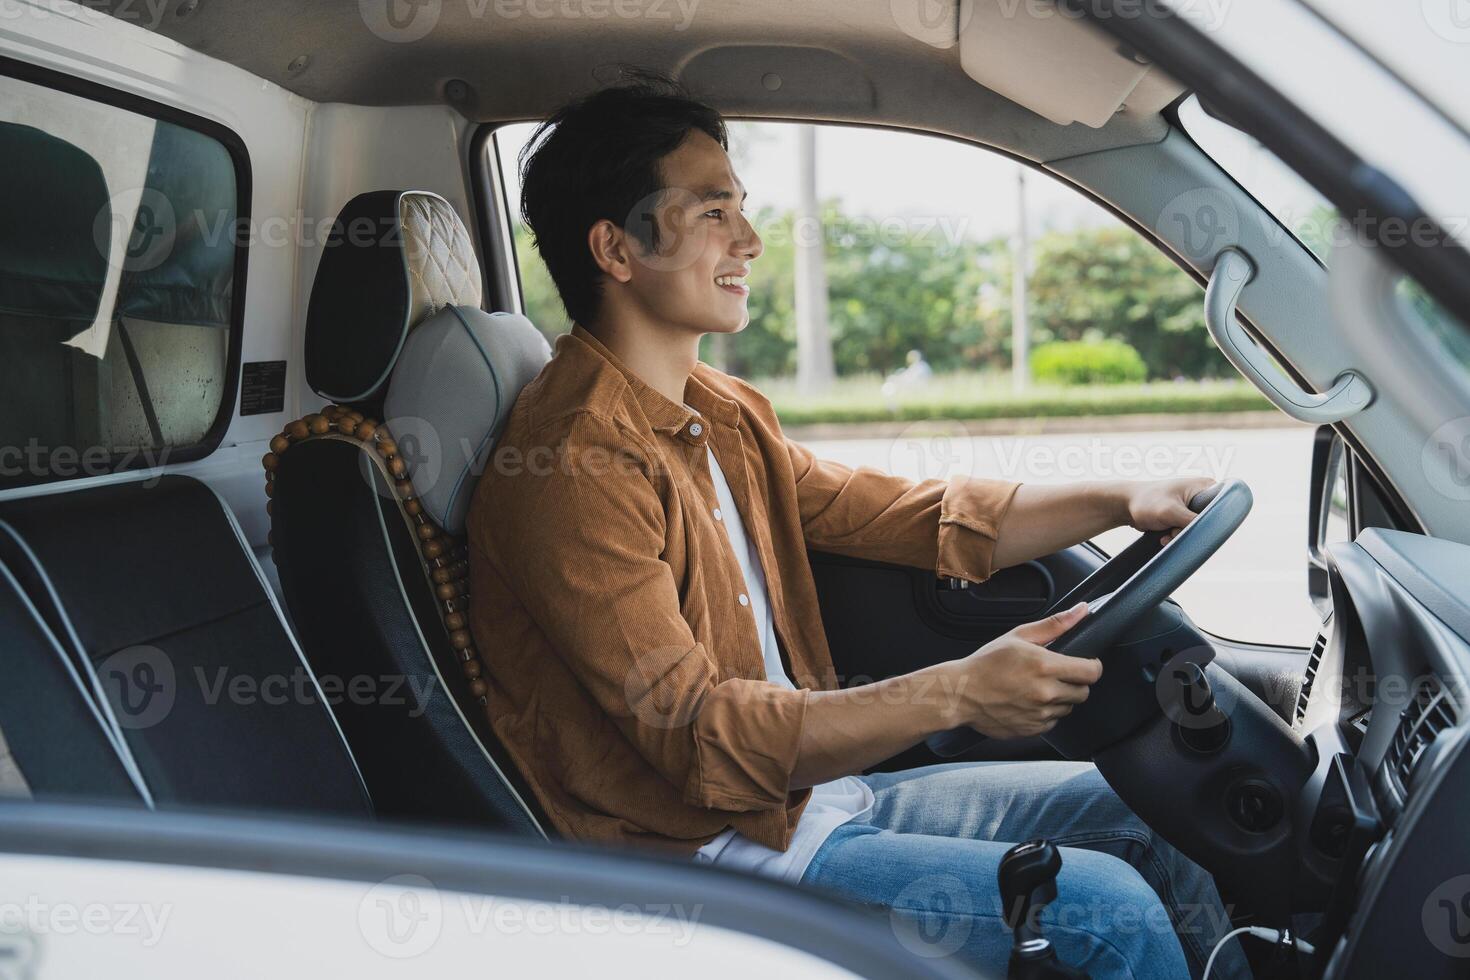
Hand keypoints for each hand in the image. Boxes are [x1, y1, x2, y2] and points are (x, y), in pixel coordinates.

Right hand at [945, 602, 1101, 738]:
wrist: (961, 694)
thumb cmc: (986, 664)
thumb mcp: (1018, 636)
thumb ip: (1055, 625)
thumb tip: (1081, 611)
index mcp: (1045, 666)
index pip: (1092, 672)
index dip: (1092, 666)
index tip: (1084, 663)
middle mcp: (1046, 693)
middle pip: (1084, 692)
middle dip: (1075, 682)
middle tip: (1056, 674)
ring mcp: (1040, 714)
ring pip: (1068, 708)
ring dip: (1060, 698)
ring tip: (1037, 688)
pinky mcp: (1032, 729)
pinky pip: (1053, 722)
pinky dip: (1046, 713)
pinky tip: (1028, 702)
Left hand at [1124, 477, 1215, 545]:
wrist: (1124, 506)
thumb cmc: (1147, 502)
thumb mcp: (1172, 512)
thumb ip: (1193, 522)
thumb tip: (1210, 533)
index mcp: (1205, 486)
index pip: (1222, 506)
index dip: (1212, 520)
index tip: (1193, 526)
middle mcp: (1201, 495)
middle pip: (1208, 521)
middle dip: (1191, 530)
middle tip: (1174, 530)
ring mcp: (1191, 507)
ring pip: (1196, 530)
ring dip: (1181, 536)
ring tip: (1166, 534)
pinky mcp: (1182, 517)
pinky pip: (1186, 532)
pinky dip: (1176, 537)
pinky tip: (1163, 537)